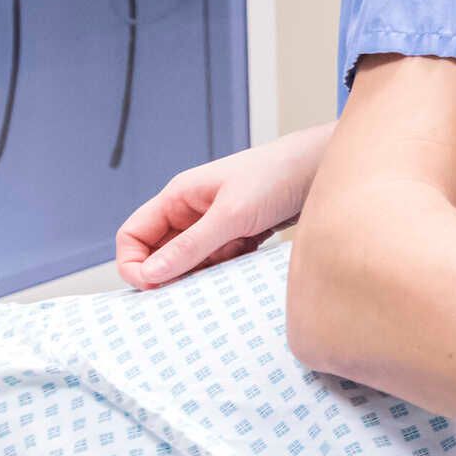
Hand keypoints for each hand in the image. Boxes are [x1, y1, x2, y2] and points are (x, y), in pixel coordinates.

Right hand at [116, 125, 328, 288]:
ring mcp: (214, 224)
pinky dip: (227, 267)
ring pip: (190, 261)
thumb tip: (150, 275)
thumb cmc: (276, 176)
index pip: (132, 235)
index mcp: (177, 198)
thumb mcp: (230, 214)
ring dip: (205, 270)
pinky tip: (248, 254)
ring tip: (232, 257)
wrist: (322, 168)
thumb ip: (190, 246)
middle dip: (173, 272)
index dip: (133, 263)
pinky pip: (218, 262)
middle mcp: (190, 211)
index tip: (151, 287)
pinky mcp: (238, 235)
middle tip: (197, 281)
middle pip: (160, 253)